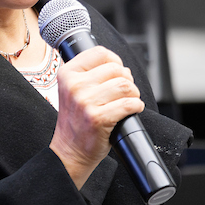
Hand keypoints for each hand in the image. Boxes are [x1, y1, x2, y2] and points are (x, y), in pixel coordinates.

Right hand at [50, 46, 143, 188]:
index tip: (118, 72)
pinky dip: (136, 106)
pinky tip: (133, 109)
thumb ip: (89, 74)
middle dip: (127, 80)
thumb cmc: (76, 121)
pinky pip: (128, 104)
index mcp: (67, 74)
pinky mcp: (98, 118)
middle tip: (125, 92)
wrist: (69, 151)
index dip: (116, 61)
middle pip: (116, 69)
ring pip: (125, 85)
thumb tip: (120, 66)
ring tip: (129, 101)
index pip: (100, 53)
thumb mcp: (72, 91)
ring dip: (134, 94)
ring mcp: (85, 102)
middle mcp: (74, 86)